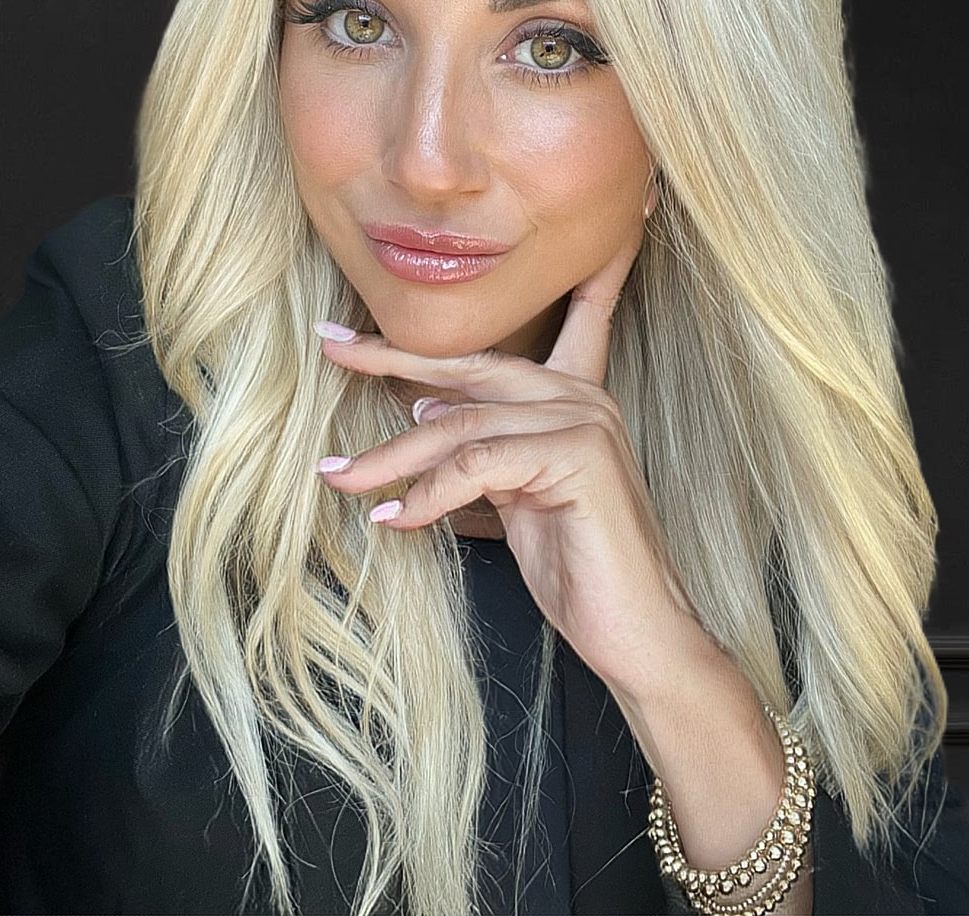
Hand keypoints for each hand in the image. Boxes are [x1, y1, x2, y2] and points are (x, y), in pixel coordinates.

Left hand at [315, 228, 706, 697]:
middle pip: (465, 371)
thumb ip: (481, 451)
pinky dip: (428, 493)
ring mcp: (584, 420)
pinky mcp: (579, 455)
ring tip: (342, 477)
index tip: (345, 337)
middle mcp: (580, 395)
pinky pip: (479, 464)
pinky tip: (396, 517)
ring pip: (462, 426)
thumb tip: (420, 413)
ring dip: (392, 456)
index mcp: (567, 395)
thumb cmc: (577, 568)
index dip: (413, 344)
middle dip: (390, 360)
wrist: (638, 630)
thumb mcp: (514, 496)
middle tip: (330, 352)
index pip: (482, 356)